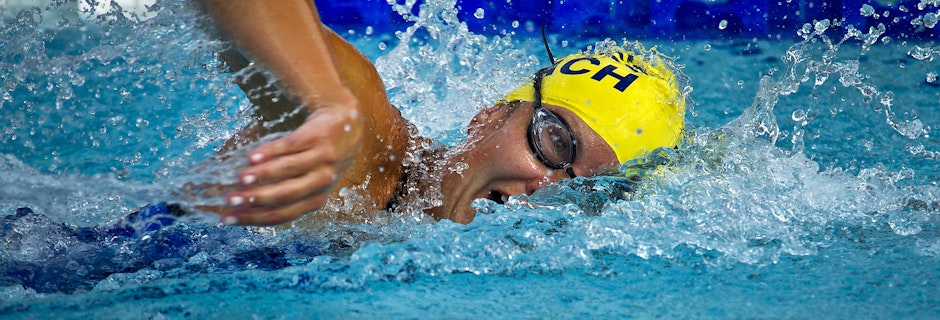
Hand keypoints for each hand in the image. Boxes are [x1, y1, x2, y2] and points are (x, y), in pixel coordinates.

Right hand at [220, 98, 361, 225]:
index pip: (282, 214)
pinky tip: (252, 156)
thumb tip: (236, 200)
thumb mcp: (307, 179)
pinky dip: (271, 152)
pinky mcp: (319, 136)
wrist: (345, 122)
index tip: (227, 218)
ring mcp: (322, 158)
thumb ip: (279, 189)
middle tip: (230, 200)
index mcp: (315, 199)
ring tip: (240, 178)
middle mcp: (322, 182)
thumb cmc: (318, 157)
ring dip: (262, 175)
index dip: (253, 218)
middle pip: (286, 195)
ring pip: (289, 170)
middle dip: (256, 199)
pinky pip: (292, 146)